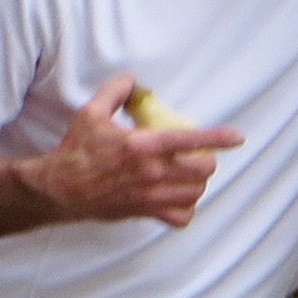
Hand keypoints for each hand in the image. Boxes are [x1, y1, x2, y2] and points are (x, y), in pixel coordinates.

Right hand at [20, 76, 245, 229]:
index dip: (219, 138)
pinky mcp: (144, 212)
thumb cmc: (75, 150)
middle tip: (200, 155)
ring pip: (195, 194)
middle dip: (208, 160)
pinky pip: (180, 217)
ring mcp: (150, 196)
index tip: (237, 138)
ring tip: (191, 175)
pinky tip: (179, 198)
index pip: (191, 140)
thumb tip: (131, 80)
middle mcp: (152, 172)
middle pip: (202, 170)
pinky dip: (186, 209)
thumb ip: (115, 91)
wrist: (60, 189)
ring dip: (199, 183)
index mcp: (142, 145)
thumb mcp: (91, 112)